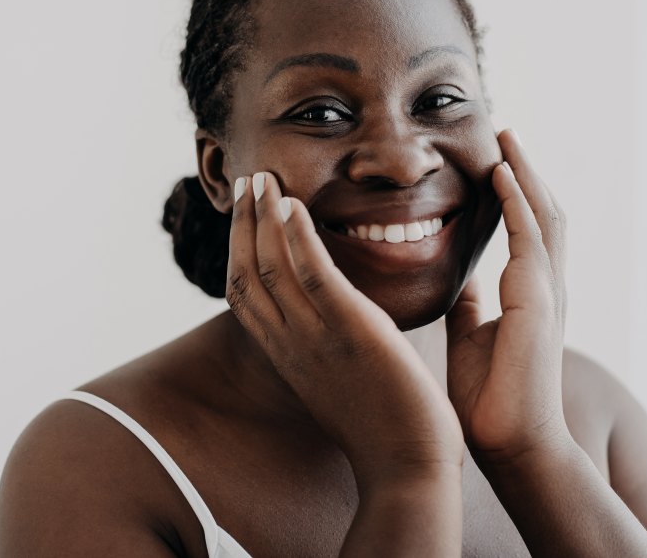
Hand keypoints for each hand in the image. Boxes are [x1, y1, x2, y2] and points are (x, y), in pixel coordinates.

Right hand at [227, 171, 463, 483]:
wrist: (408, 469)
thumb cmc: (383, 428)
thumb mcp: (339, 382)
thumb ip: (328, 349)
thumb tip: (335, 324)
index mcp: (288, 357)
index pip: (244, 295)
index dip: (238, 249)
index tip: (246, 214)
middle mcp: (290, 345)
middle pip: (247, 273)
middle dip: (243, 223)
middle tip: (247, 180)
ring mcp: (317, 338)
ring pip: (272, 267)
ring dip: (263, 217)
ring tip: (263, 178)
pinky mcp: (351, 331)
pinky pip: (313, 274)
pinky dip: (298, 236)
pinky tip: (293, 205)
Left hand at [444, 129, 570, 462]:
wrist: (511, 443)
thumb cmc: (491, 396)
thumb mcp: (473, 334)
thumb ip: (472, 304)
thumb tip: (460, 282)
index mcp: (528, 293)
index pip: (526, 228)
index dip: (514, 192)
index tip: (494, 159)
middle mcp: (545, 286)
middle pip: (542, 211)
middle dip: (525, 170)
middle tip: (505, 133)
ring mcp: (547, 292)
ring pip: (543, 215)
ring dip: (525, 173)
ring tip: (506, 138)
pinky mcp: (538, 302)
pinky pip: (530, 238)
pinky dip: (517, 201)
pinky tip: (501, 173)